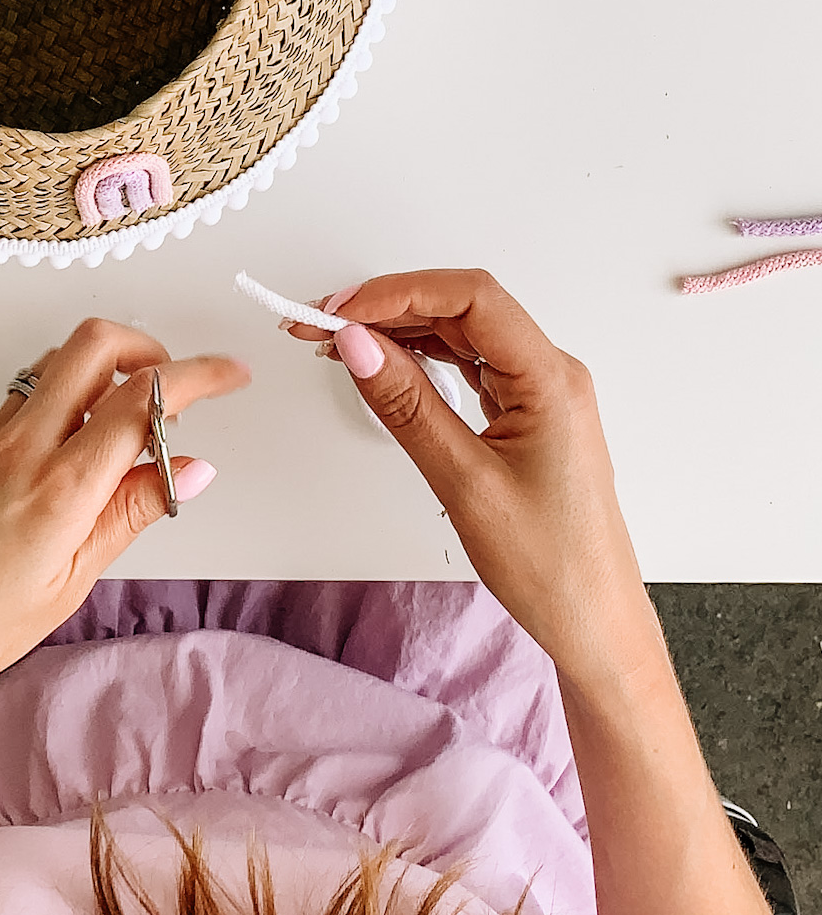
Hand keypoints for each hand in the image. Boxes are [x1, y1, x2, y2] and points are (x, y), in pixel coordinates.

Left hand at [0, 319, 248, 737]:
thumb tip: (190, 471)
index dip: (200, 376)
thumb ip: (127, 515)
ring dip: (105, 370)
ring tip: (128, 427)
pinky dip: (65, 399)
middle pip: (95, 344)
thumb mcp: (65, 586)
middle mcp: (23, 445)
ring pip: (57, 364)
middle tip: (177, 388)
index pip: (146, 401)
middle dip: (149, 347)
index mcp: (61, 487)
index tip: (233, 374)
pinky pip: (26, 396)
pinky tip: (73, 453)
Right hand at [287, 270, 657, 683]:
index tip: (339, 310)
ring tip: (339, 343)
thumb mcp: (465, 483)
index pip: (470, 298)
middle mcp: (550, 375)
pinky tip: (385, 368)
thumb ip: (408, 406)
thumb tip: (359, 345)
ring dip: (400, 331)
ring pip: (463, 336)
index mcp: (551, 380)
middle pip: (463, 308)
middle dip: (388, 307)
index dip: (397, 292)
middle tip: (321, 323)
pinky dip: (421, 360)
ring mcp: (539, 396)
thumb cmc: (551, 565)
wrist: (593, 622)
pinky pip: (469, 367)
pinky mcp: (526, 418)